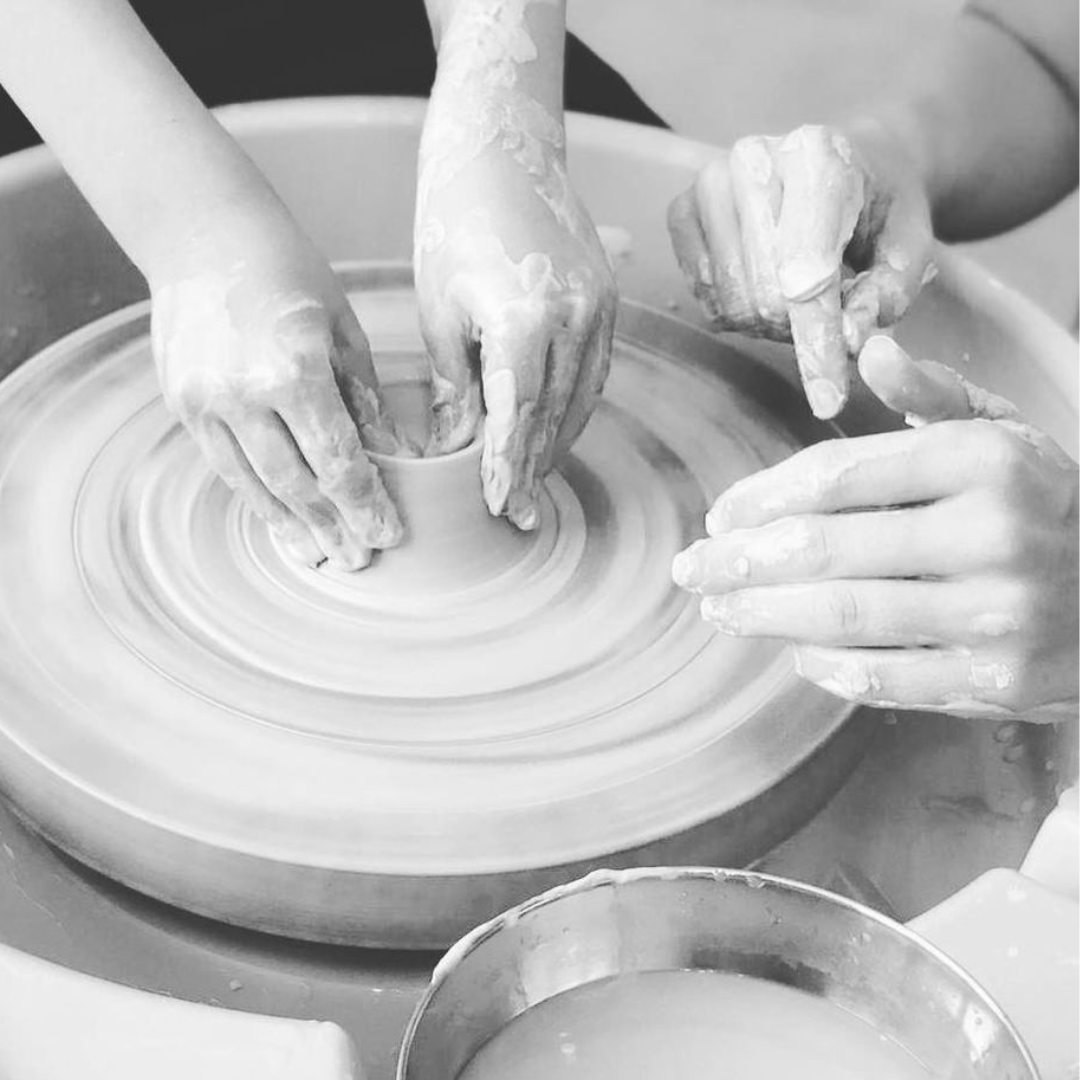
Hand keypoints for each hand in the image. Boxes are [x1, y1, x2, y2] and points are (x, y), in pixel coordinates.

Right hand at [151, 202, 408, 570]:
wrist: (203, 235)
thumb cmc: (292, 275)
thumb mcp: (345, 332)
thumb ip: (366, 401)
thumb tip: (396, 462)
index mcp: (295, 368)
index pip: (338, 460)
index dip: (365, 505)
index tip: (389, 536)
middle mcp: (244, 392)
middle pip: (297, 483)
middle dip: (333, 527)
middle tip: (360, 560)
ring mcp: (204, 402)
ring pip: (256, 484)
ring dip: (292, 526)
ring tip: (321, 556)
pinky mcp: (181, 405)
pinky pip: (224, 466)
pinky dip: (256, 498)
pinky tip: (281, 521)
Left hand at [415, 151, 615, 529]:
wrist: (502, 152)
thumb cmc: (453, 226)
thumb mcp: (440, 312)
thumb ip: (456, 388)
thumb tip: (454, 451)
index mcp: (527, 317)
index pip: (521, 414)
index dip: (511, 467)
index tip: (502, 508)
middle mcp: (576, 316)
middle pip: (557, 414)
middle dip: (536, 468)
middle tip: (520, 516)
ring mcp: (601, 307)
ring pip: (583, 398)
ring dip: (558, 444)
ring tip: (534, 483)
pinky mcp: (608, 300)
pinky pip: (595, 372)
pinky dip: (574, 408)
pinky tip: (553, 432)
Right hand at [667, 123, 934, 418]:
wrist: (850, 159)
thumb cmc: (881, 206)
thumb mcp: (910, 245)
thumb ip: (886, 294)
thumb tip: (846, 341)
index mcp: (819, 156)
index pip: (807, 270)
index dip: (817, 341)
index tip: (828, 399)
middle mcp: (753, 160)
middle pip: (764, 294)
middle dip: (801, 329)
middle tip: (830, 317)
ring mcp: (710, 183)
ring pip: (731, 302)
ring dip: (770, 323)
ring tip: (800, 299)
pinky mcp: (681, 210)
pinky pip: (703, 298)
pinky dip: (736, 310)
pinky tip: (763, 286)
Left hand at [671, 335, 1078, 720]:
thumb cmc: (1045, 504)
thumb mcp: (1005, 433)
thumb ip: (932, 394)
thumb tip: (870, 348)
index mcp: (982, 460)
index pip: (837, 475)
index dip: (761, 498)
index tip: (721, 517)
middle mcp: (991, 534)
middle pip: (824, 549)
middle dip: (739, 563)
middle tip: (692, 570)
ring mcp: (996, 614)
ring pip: (844, 616)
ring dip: (762, 616)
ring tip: (719, 611)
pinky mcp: (998, 681)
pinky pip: (884, 678)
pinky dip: (825, 667)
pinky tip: (792, 652)